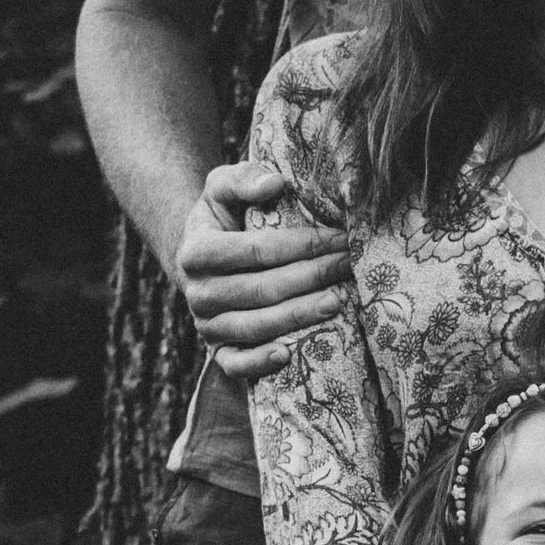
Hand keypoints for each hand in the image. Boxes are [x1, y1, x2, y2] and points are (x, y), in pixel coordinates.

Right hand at [173, 157, 350, 382]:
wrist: (200, 257)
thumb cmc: (223, 217)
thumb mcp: (223, 187)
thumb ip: (244, 178)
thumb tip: (275, 183)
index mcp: (196, 252)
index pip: (257, 251)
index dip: (302, 245)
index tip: (340, 237)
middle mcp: (197, 293)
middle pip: (262, 290)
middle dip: (311, 277)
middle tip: (348, 266)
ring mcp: (206, 325)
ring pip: (255, 327)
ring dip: (300, 316)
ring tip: (338, 301)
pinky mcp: (217, 351)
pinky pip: (236, 365)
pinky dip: (260, 363)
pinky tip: (290, 353)